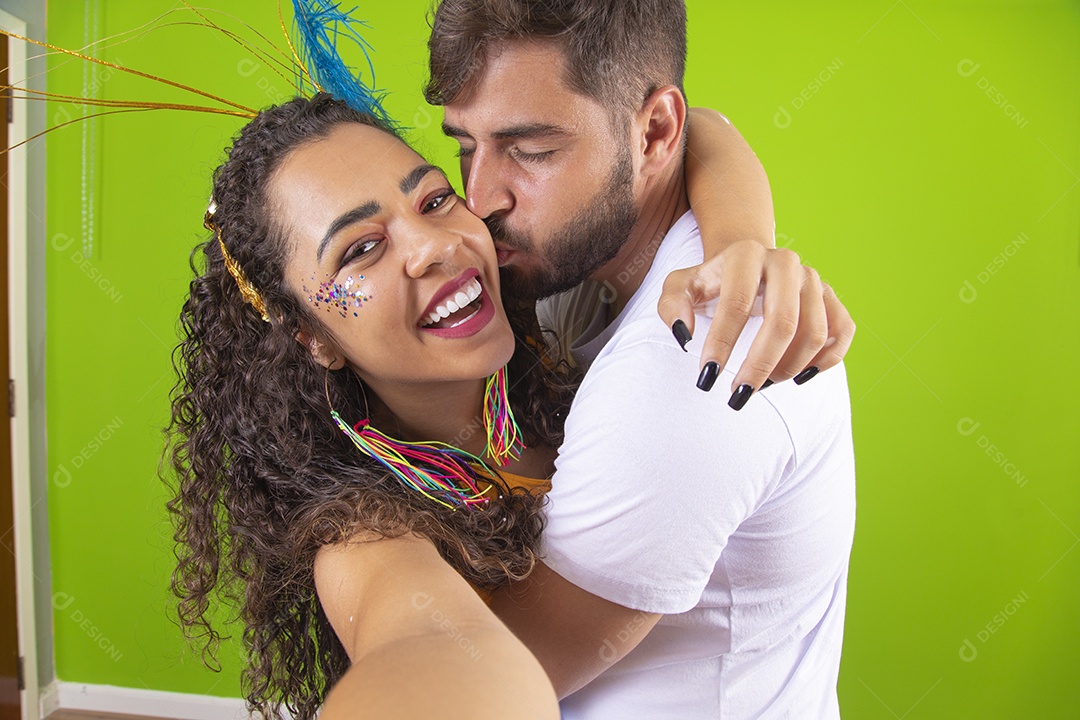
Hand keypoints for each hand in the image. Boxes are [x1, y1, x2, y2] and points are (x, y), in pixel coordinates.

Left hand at [657, 242, 854, 403]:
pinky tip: (798, 377)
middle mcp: (785, 262)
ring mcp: (813, 279)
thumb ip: (672, 306)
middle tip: (738, 395)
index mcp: (745, 255)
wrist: (747, 264)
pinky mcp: (831, 296)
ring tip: (760, 384)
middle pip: (783, 322)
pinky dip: (825, 361)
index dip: (722, 344)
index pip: (737, 304)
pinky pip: (842, 333)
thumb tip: (684, 335)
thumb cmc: (710, 282)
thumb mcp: (680, 286)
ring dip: (787, 368)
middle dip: (760, 365)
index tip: (706, 378)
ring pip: (813, 333)